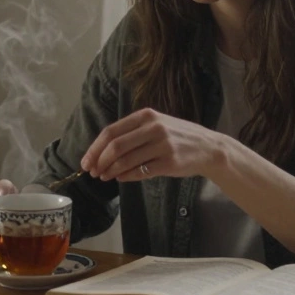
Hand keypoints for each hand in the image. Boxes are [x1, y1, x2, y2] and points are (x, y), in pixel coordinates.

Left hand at [81, 108, 228, 182]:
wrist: (208, 148)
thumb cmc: (177, 137)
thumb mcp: (156, 125)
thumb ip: (132, 134)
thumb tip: (101, 152)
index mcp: (146, 116)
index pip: (111, 131)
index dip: (95, 148)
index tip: (86, 161)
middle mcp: (154, 128)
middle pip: (116, 146)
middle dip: (99, 161)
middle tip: (92, 172)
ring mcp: (163, 145)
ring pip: (126, 160)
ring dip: (110, 171)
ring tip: (104, 177)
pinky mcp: (170, 162)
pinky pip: (141, 171)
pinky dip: (126, 176)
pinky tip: (120, 178)